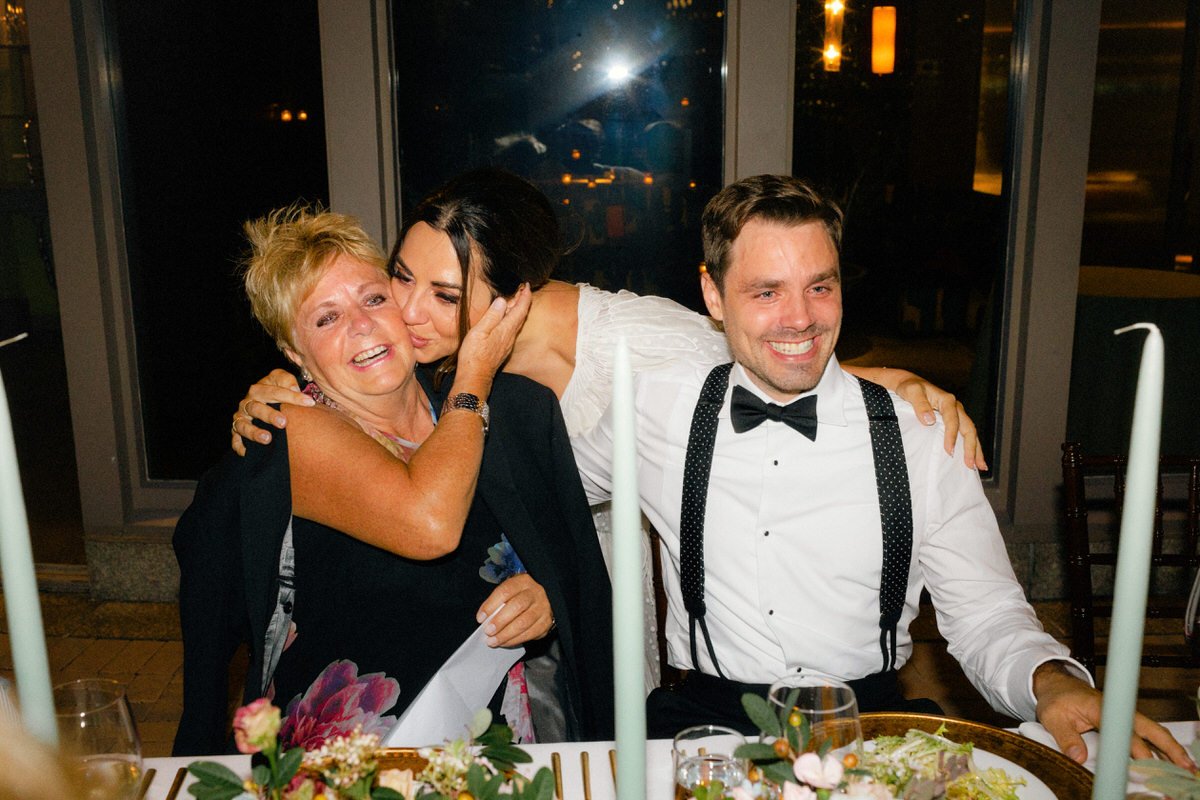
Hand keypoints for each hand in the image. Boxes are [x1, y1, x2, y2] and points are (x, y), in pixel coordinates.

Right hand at [230, 369, 312, 455]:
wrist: (264, 399)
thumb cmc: (276, 389)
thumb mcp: (281, 378)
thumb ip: (287, 380)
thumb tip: (296, 389)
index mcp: (258, 390)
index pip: (273, 391)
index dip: (291, 397)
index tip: (309, 402)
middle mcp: (247, 404)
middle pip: (255, 408)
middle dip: (269, 415)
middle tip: (283, 422)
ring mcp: (241, 418)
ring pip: (242, 425)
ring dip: (254, 432)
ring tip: (267, 439)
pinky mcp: (237, 432)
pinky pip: (235, 440)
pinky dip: (239, 446)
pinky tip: (247, 452)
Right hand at [453, 284, 532, 395]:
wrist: (475, 376)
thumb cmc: (474, 355)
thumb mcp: (480, 332)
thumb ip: (492, 316)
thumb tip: (502, 301)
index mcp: (506, 329)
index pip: (520, 309)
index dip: (525, 297)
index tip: (527, 286)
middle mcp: (510, 336)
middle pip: (521, 315)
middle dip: (523, 301)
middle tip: (523, 290)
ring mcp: (507, 343)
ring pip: (516, 322)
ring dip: (517, 310)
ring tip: (515, 300)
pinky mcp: (502, 348)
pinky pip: (511, 329)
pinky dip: (511, 319)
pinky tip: (506, 319)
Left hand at [476, 573, 553, 647]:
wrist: (542, 600)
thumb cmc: (520, 596)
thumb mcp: (509, 592)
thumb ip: (497, 602)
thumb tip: (484, 618)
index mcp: (523, 582)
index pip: (505, 591)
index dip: (491, 605)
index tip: (480, 617)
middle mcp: (535, 593)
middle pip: (517, 606)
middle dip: (500, 621)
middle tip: (488, 631)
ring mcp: (542, 608)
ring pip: (523, 623)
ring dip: (506, 634)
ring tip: (493, 640)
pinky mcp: (545, 623)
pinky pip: (529, 634)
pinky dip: (514, 640)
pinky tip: (505, 642)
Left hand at [893, 373, 987, 470]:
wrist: (910, 384)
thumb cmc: (910, 388)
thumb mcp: (911, 392)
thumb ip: (920, 404)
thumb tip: (929, 420)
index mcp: (947, 400)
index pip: (952, 420)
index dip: (952, 436)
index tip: (949, 451)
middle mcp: (955, 407)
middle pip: (968, 428)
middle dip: (971, 447)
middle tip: (970, 464)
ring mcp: (957, 414)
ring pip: (971, 433)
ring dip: (976, 450)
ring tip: (980, 466)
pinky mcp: (955, 420)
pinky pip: (965, 434)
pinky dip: (971, 446)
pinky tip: (973, 459)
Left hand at [1033, 662, 1192, 767]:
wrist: (1056, 684)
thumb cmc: (1056, 698)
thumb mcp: (1052, 717)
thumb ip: (1065, 738)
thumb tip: (1078, 758)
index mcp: (1101, 707)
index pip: (1124, 730)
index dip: (1136, 747)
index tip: (1145, 763)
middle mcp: (1118, 710)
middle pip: (1150, 729)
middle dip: (1169, 747)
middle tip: (1185, 766)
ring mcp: (1124, 715)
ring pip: (1154, 732)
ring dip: (1171, 748)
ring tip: (1187, 767)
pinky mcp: (1125, 721)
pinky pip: (1148, 734)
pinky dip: (1162, 747)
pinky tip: (1171, 760)